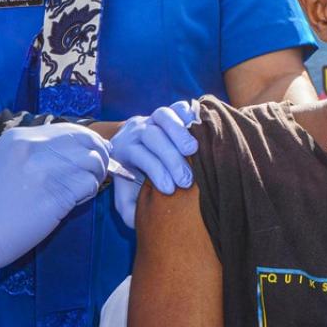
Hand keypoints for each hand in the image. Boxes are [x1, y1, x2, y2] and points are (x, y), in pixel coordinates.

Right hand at [0, 124, 109, 286]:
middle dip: (99, 156)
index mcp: (21, 136)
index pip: (71, 129)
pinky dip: (89, 193)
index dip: (90, 141)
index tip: (96, 154)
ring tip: (80, 190)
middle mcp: (34, 147)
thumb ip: (43, 150)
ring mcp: (45, 169)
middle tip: (95, 172)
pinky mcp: (56, 192)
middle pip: (86, 141)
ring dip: (94, 176)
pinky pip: (89, 184)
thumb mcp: (11, 161)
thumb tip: (86, 147)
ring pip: (93, 161)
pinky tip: (75, 202)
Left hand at [111, 102, 197, 228]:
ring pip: (164, 116)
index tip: (170, 190)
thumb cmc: (135, 175)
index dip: (156, 172)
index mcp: (125, 148)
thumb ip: (129, 208)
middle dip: (171, 159)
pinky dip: (191, 115)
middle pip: (153, 136)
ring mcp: (155, 117)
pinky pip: (180, 107)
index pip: (140, 155)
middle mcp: (139, 129)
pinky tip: (201, 131)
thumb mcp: (126, 194)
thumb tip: (138, 219)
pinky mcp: (172, 110)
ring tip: (194, 150)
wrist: (135, 146)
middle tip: (187, 180)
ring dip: (179, 132)